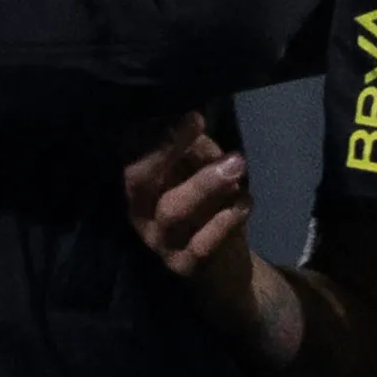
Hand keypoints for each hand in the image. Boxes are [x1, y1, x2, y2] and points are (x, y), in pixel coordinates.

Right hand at [124, 115, 260, 327]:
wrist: (221, 271)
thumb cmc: (207, 209)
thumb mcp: (200, 172)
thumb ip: (194, 147)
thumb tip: (190, 108)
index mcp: (139, 186)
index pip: (131, 152)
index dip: (151, 128)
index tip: (180, 105)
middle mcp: (140, 213)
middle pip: (139, 179)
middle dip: (166, 147)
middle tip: (198, 119)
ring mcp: (160, 243)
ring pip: (173, 211)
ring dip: (206, 183)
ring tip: (237, 162)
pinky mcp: (185, 267)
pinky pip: (201, 244)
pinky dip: (226, 220)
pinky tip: (246, 201)